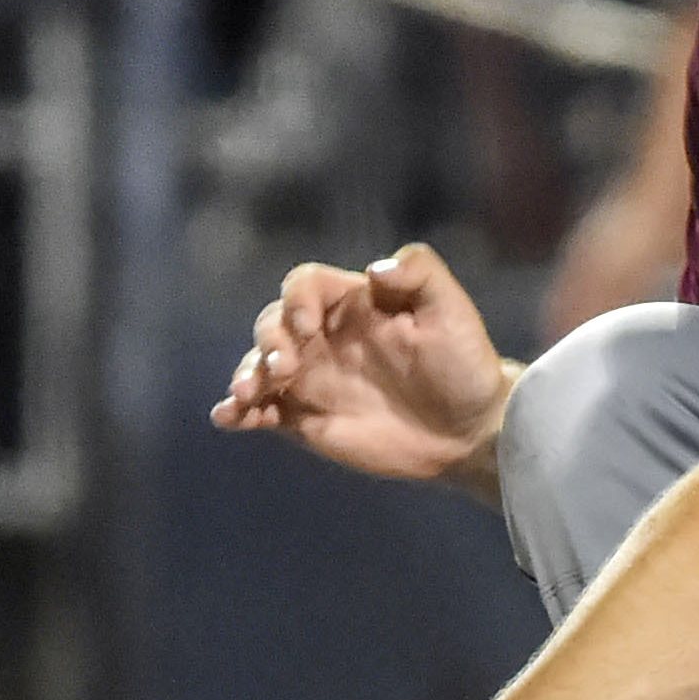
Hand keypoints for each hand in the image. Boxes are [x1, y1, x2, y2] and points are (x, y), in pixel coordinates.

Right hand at [212, 244, 520, 495]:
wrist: (468, 430)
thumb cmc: (464, 362)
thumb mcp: (451, 309)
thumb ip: (419, 273)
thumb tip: (375, 269)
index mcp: (350, 303)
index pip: (304, 285)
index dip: (296, 299)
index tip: (307, 327)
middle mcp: (322, 336)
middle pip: (272, 323)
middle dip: (268, 342)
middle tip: (283, 369)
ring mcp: (310, 378)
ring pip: (258, 366)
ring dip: (245, 375)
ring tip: (245, 396)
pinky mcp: (304, 419)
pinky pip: (260, 411)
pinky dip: (238, 412)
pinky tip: (229, 419)